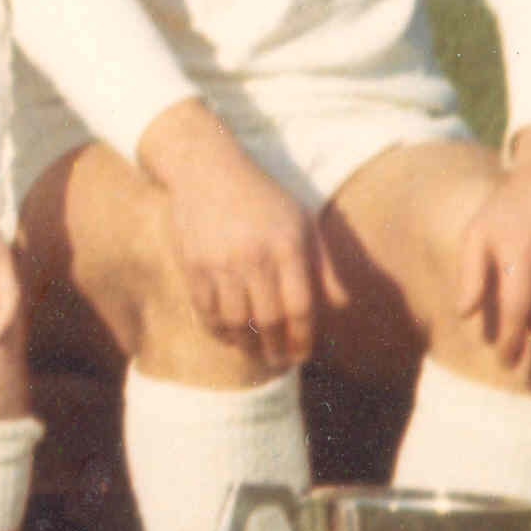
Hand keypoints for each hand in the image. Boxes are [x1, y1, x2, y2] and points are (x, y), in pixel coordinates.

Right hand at [142, 106, 317, 370]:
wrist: (205, 168)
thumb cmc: (261, 196)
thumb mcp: (301, 221)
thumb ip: (322, 264)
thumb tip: (339, 305)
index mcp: (287, 246)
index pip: (300, 307)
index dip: (303, 338)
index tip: (303, 355)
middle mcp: (254, 257)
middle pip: (269, 319)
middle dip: (277, 348)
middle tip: (280, 363)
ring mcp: (220, 261)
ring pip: (236, 320)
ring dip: (248, 345)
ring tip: (256, 354)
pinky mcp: (192, 264)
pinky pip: (205, 309)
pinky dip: (218, 330)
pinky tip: (229, 337)